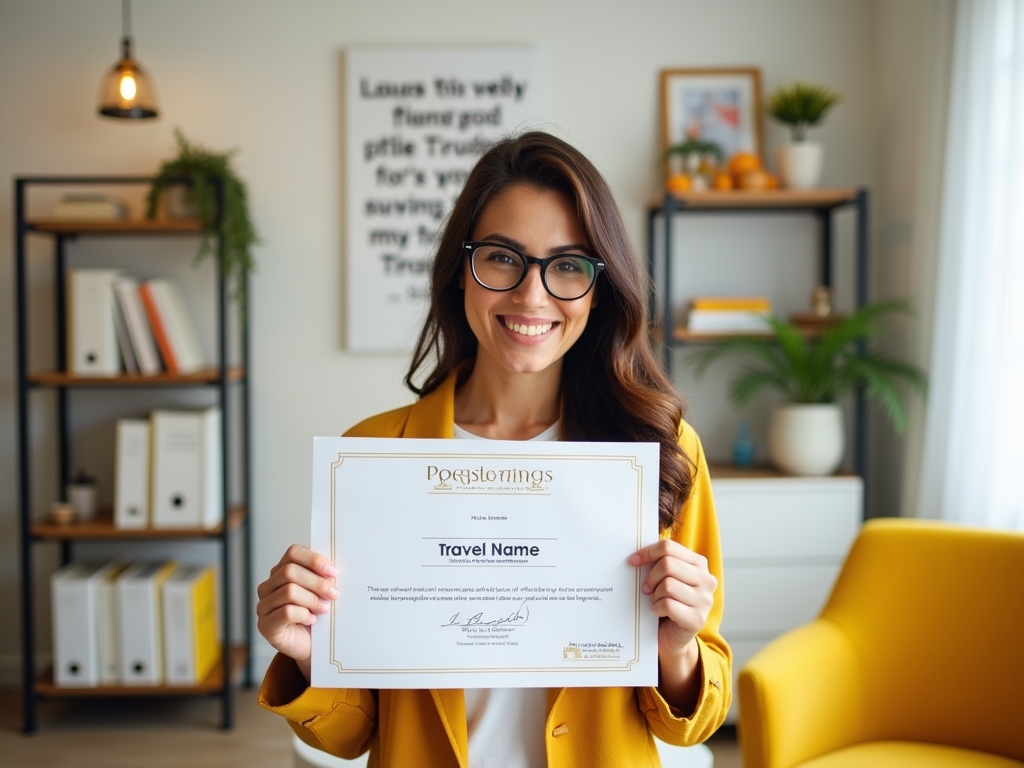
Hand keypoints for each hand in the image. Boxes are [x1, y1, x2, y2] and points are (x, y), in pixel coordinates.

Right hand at [256, 544, 337, 681]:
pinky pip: (286, 613)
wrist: (310, 647)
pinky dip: (304, 615)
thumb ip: (322, 577)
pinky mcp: (265, 625)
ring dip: (312, 600)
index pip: (293, 553)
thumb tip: (334, 569)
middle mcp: (268, 587)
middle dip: (317, 583)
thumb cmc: (316, 616)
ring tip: (324, 608)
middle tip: (334, 594)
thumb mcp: (320, 593)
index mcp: (281, 572)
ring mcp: (264, 606)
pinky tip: (312, 619)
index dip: (314, 560)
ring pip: (289, 592)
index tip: (333, 572)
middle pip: (290, 572)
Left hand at [629, 539, 716, 707]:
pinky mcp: (698, 619)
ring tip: (657, 601)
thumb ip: (660, 562)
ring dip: (655, 595)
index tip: (633, 561)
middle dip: (651, 577)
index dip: (647, 552)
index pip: (669, 547)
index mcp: (700, 564)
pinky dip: (658, 608)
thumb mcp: (665, 577)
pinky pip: (668, 604)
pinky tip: (661, 612)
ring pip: (668, 585)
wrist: (672, 635)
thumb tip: (637, 553)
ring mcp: (705, 600)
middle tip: (647, 589)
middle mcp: (707, 580)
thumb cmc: (667, 601)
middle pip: (668, 564)